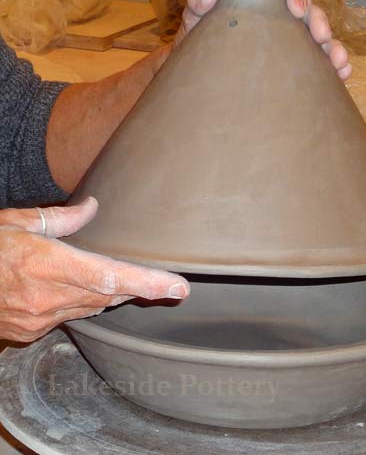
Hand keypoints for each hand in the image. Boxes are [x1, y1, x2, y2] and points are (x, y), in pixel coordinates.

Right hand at [0, 197, 189, 341]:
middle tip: (170, 286)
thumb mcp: (17, 221)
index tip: (177, 287)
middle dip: (141, 289)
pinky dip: (86, 303)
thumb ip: (59, 218)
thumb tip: (92, 207)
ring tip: (135, 283)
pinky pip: (73, 316)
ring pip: (94, 307)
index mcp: (48, 264)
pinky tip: (88, 291)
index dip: (148, 283)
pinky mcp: (31, 330)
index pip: (110, 276)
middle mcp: (48, 296)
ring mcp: (39, 318)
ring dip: (114, 294)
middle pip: (110, 294)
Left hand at [175, 0, 351, 79]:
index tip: (296, 9)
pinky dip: (332, 70)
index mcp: (262, 3)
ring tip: (339, 63)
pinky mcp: (292, 71)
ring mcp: (288, 47)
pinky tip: (341, 76)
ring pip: (319, 42)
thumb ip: (198, 3)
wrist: (196, 76)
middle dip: (319, 23)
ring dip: (333, 49)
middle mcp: (280, 23)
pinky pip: (317, 67)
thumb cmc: (198, 43)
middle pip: (309, 15)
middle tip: (320, 37)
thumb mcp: (194, 21)